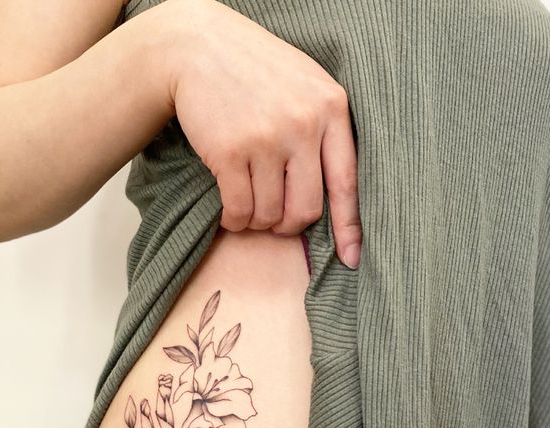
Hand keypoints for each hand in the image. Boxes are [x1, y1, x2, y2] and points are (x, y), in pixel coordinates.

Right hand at [161, 0, 361, 267]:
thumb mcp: (304, 86)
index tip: (351, 258)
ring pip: (270, 215)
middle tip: (276, 221)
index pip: (347, 182)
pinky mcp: (230, 152)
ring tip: (248, 206)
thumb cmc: (255, 72)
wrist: (198, 47)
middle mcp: (304, 124)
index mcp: (331, 108)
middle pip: (306, 209)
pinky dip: (234, 220)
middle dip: (289, 226)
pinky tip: (229, 212)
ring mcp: (266, 138)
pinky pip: (240, 211)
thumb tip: (334, 197)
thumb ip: (325, 129)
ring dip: (257, 222)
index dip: (349, 227)